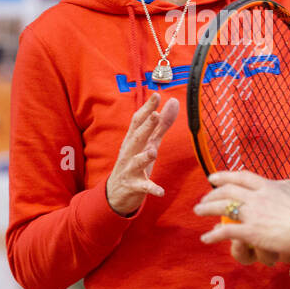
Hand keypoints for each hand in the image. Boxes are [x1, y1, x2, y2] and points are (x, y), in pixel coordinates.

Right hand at [106, 92, 178, 216]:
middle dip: (145, 127)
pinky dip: (151, 188)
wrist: (116, 193)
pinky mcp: (134, 187)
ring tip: (153, 151)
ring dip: (144, 157)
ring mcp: (130, 170)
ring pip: (136, 162)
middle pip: (136, 138)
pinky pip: (143, 187)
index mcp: (133, 140)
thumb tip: (174, 102)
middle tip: (155, 115)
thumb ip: (162, 124)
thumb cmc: (134, 163)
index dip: (147, 108)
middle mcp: (129, 153)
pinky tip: (161, 191)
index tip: (156, 95)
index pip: (137, 121)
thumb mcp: (149, 143)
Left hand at [194, 170, 289, 259]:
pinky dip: (214, 234)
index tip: (215, 177)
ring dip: (207, 208)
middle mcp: (258, 196)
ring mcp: (253, 213)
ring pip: (223, 207)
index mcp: (271, 186)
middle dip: (213, 192)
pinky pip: (226, 231)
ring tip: (198, 211)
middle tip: (204, 196)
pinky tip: (205, 238)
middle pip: (229, 190)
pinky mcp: (252, 232)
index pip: (243, 177)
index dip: (227, 175)